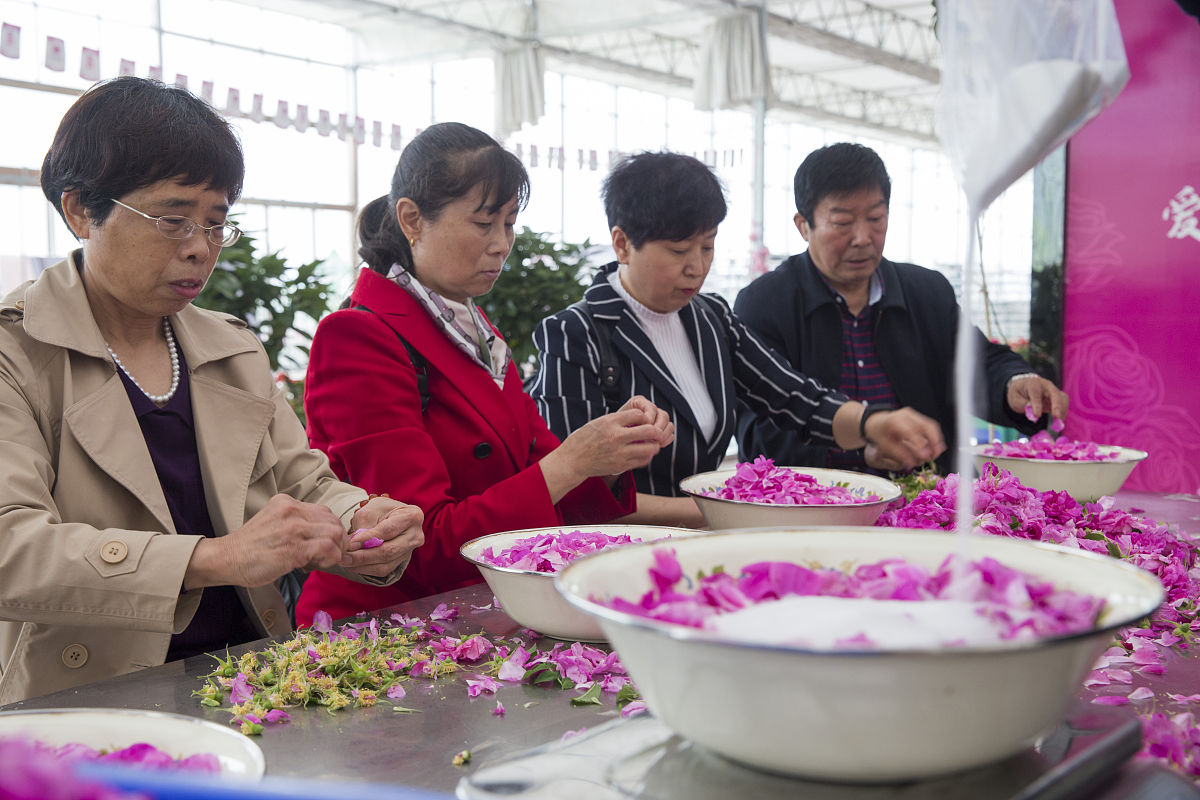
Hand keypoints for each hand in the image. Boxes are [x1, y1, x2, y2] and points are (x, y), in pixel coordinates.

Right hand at [185, 494, 348, 589]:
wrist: (226, 559)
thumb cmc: (250, 547)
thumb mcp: (273, 522)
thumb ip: (295, 523)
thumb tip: (322, 536)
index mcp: (286, 503)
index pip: (324, 511)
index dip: (330, 528)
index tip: (327, 543)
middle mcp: (291, 511)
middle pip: (333, 521)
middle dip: (337, 539)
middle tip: (331, 553)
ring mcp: (293, 528)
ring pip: (334, 533)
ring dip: (335, 549)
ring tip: (324, 559)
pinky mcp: (294, 548)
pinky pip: (327, 549)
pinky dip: (331, 558)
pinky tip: (319, 564)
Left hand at [342, 497, 423, 578]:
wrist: (390, 516)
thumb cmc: (381, 510)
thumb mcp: (371, 509)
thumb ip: (364, 526)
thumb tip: (354, 546)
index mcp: (412, 516)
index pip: (389, 530)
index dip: (369, 538)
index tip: (351, 542)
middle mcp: (415, 536)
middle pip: (388, 551)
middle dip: (363, 556)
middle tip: (344, 557)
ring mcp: (410, 551)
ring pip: (385, 564)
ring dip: (362, 565)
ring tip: (345, 561)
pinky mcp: (401, 561)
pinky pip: (383, 570)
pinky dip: (366, 569)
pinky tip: (353, 565)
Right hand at [558, 405, 672, 477]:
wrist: (572, 461)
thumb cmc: (583, 440)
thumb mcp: (598, 422)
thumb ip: (617, 420)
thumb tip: (638, 416)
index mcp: (609, 422)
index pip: (639, 414)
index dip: (644, 416)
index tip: (643, 420)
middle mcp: (616, 436)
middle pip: (649, 430)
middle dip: (656, 430)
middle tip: (656, 431)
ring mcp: (619, 453)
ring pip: (650, 448)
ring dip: (654, 445)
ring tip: (651, 443)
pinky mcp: (620, 466)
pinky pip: (643, 461)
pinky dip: (647, 456)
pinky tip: (643, 453)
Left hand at [617, 395, 673, 440]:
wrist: (613, 438)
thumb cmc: (612, 430)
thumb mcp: (616, 423)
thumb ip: (626, 420)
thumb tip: (643, 424)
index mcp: (638, 402)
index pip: (651, 408)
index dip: (650, 418)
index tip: (643, 428)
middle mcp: (649, 409)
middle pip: (663, 415)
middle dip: (659, 428)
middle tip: (653, 439)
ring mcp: (657, 419)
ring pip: (668, 424)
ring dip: (664, 434)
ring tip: (656, 443)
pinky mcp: (661, 429)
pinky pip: (670, 432)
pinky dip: (667, 439)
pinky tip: (659, 444)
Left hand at [862, 408, 945, 471]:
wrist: (876, 422)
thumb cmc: (879, 433)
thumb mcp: (884, 446)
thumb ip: (899, 454)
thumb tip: (912, 464)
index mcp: (894, 421)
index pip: (911, 432)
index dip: (919, 445)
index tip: (925, 456)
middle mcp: (906, 415)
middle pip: (925, 426)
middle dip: (933, 442)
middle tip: (935, 455)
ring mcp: (913, 414)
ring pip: (930, 425)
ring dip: (937, 439)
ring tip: (938, 452)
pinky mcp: (917, 417)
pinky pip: (930, 425)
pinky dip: (935, 436)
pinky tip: (936, 446)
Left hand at [1007, 375, 1068, 426]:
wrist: (1023, 387)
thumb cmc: (1019, 393)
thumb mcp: (1015, 399)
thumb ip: (1023, 404)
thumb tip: (1032, 411)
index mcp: (1033, 384)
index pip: (1036, 393)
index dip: (1037, 404)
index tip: (1037, 415)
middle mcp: (1045, 385)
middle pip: (1054, 393)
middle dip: (1057, 405)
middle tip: (1056, 417)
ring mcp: (1053, 390)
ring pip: (1062, 398)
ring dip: (1062, 410)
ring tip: (1058, 423)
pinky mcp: (1058, 397)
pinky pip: (1064, 403)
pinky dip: (1063, 412)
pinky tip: (1060, 421)